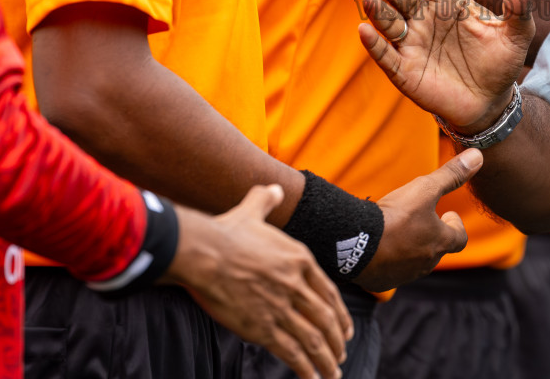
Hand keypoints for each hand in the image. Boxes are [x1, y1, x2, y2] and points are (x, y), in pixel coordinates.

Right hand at [170, 184, 351, 378]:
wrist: (204, 252)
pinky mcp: (263, 327)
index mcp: (299, 259)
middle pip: (326, 319)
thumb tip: (274, 188)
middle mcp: (296, 284)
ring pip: (313, 339)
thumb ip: (267, 200)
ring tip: (332, 373)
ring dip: (326, 360)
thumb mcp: (253, 209)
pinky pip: (292, 352)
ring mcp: (281, 307)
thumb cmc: (225, 231)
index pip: (329, 293)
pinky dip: (305, 368)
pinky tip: (312, 378)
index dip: (340, 315)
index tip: (345, 329)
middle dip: (336, 341)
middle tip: (340, 354)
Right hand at [354, 149, 482, 290]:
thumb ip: (451, 174)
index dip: (457, 226)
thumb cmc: (396, 216)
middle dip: (434, 236)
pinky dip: (391, 260)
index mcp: (440, 242)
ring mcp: (405, 274)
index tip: (449, 214)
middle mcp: (426, 262)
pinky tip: (381, 247)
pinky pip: (393, 272)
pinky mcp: (384, 280)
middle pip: (437, 251)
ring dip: (413, 248)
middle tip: (426, 221)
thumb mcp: (425, 189)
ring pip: (415, 262)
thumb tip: (477, 156)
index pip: (460, 239)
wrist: (358, 243)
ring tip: (402, 232)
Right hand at [360, 0, 536, 130]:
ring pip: (390, 22)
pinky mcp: (404, 70)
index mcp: (449, 2)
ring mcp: (413, 43)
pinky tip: (365, 31)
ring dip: (379, 11)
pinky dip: (374, 44)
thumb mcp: (516, 34)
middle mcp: (426, 18)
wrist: (491, 102)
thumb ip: (520, 7)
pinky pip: (386, 55)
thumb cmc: (500, 61)